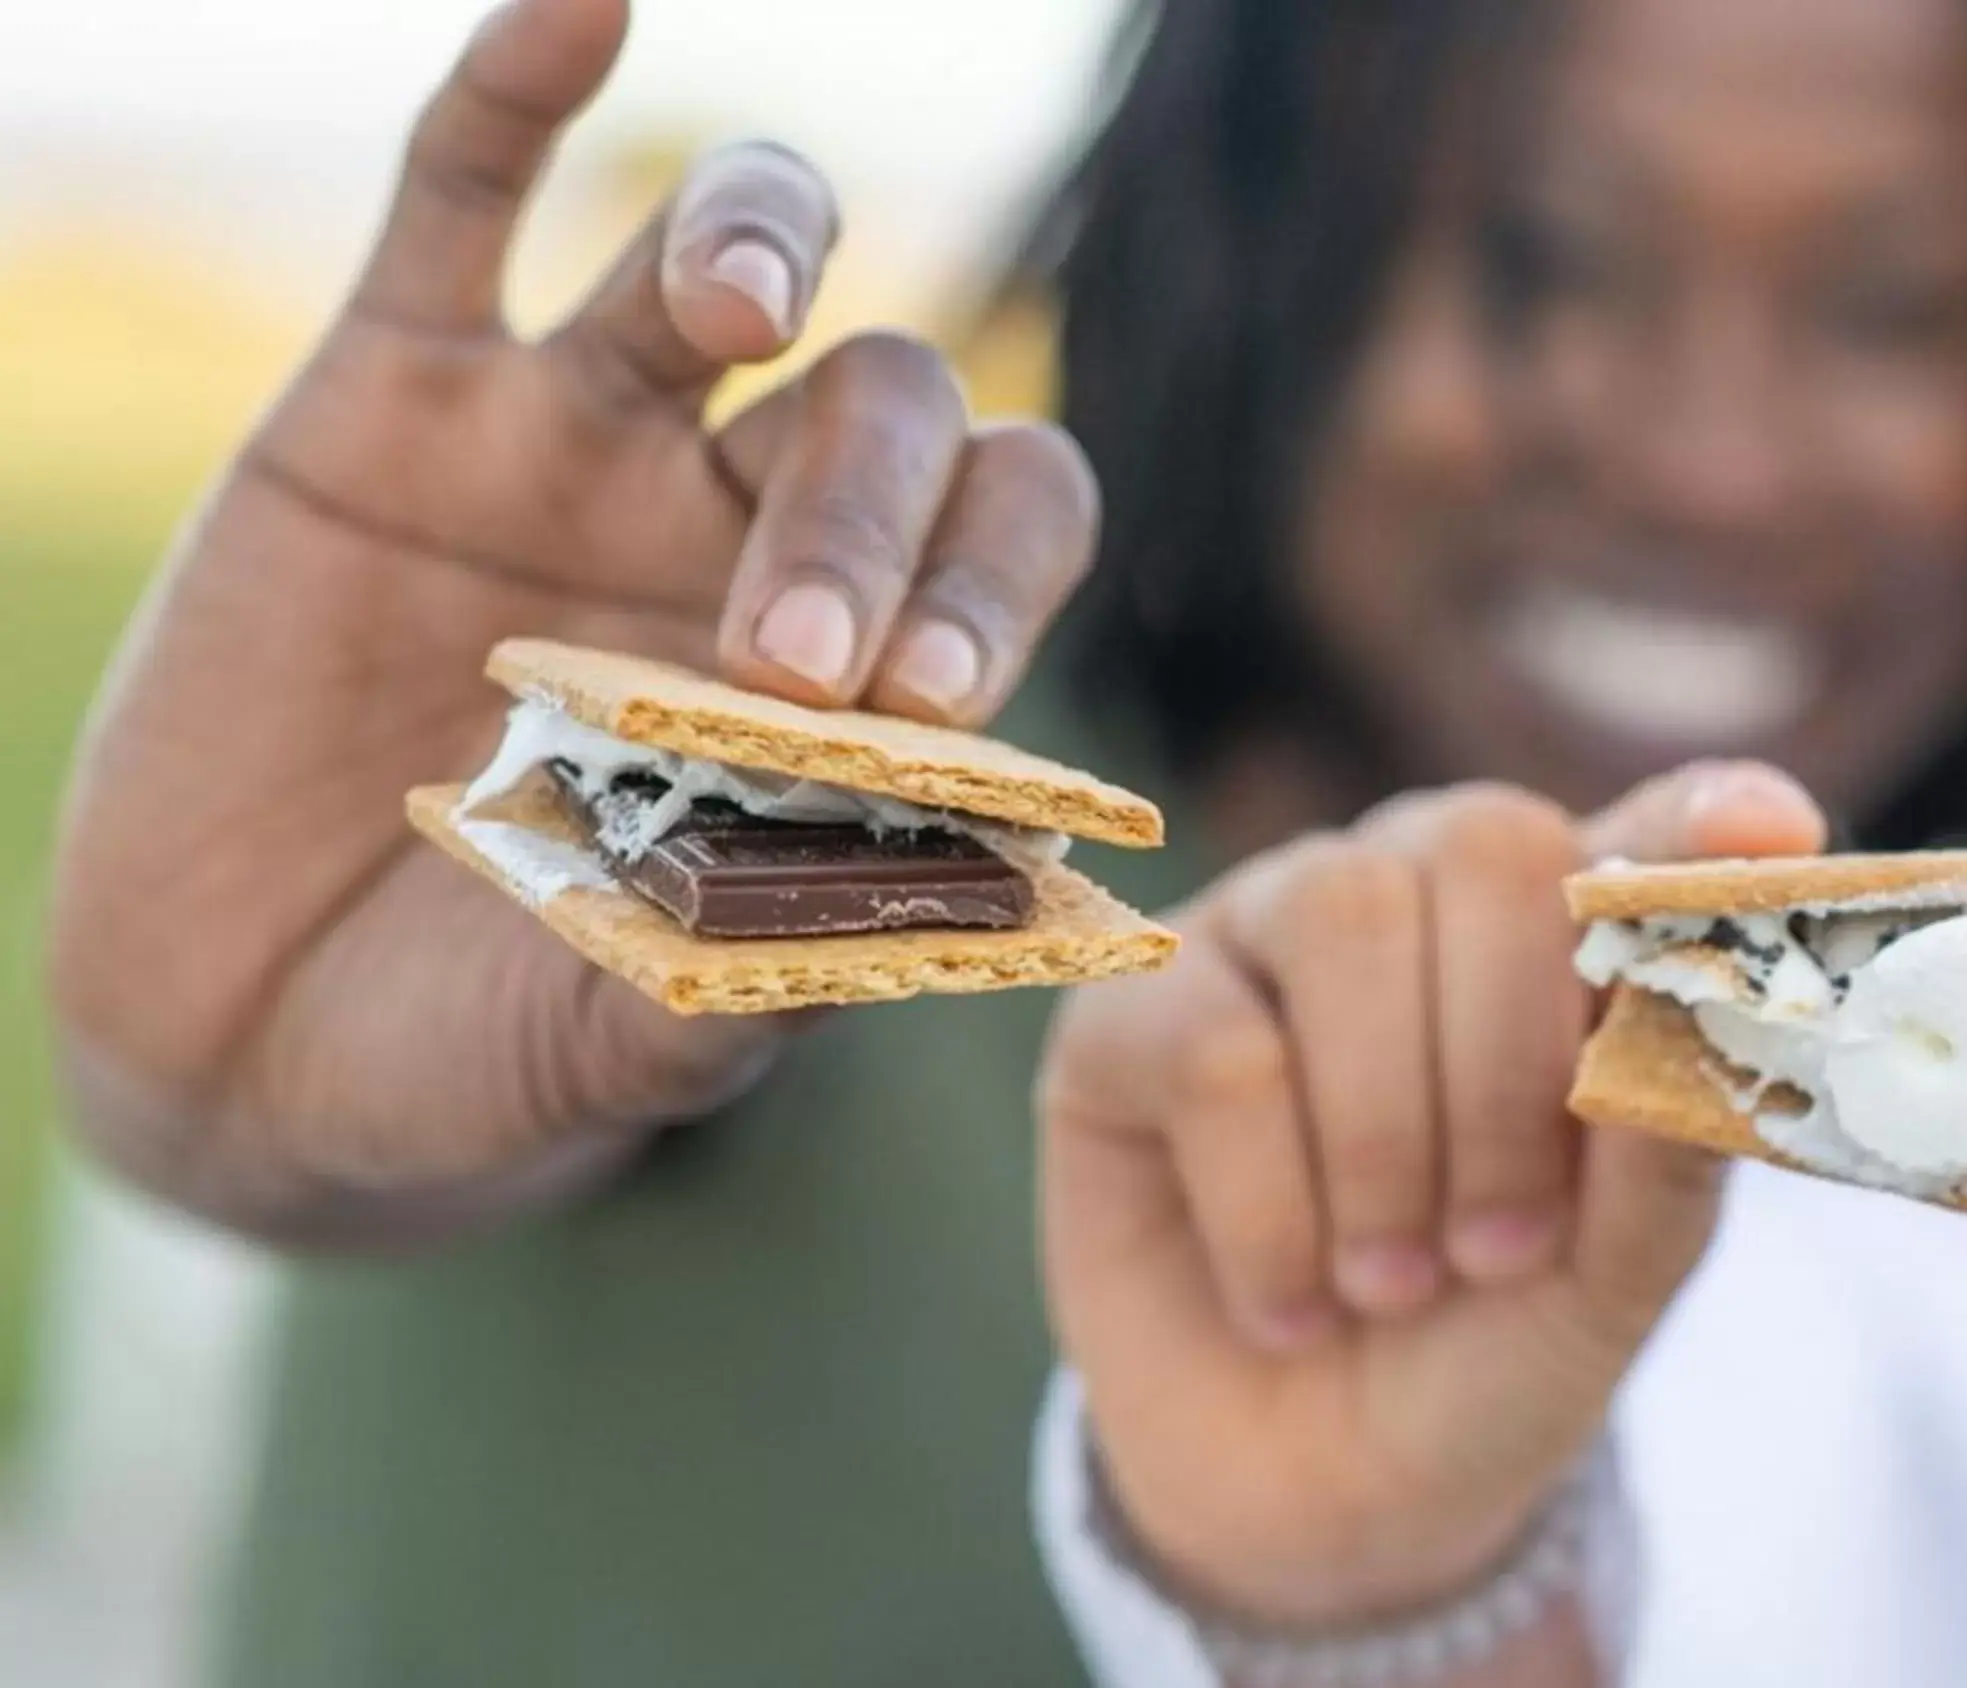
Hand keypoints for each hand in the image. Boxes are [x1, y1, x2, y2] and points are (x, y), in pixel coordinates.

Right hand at [45, 0, 1096, 1245]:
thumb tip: (987, 875)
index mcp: (858, 657)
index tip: (930, 699)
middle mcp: (740, 525)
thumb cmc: (495, 1049)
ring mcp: (574, 446)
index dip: (995, 578)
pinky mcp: (393, 400)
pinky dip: (521, 92)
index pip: (1005, 533)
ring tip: (735, 314)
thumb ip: (795, 950)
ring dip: (759, 244)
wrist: (254, 1053)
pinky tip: (586, 6)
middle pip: (890, 403)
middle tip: (789, 657)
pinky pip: (466, 199)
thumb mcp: (652, 1027)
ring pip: (722, 260)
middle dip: (868, 502)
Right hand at [1038, 762, 1826, 1626]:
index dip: (1698, 819)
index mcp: (1561, 940)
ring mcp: (1264, 938)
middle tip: (1500, 1244)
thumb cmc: (1493, 1353)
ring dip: (1387, 1138)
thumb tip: (1698, 999)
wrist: (1327, 1504)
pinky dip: (1272, 1209)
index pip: (1644, 831)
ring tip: (1395, 1283)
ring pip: (1342, 918)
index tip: (1772, 835)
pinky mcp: (1130, 1019)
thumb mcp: (1617, 1278)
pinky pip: (1215, 1049)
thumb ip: (1670, 1138)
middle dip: (1508, 1062)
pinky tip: (1290, 1302)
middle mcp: (1416, 898)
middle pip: (1485, 843)